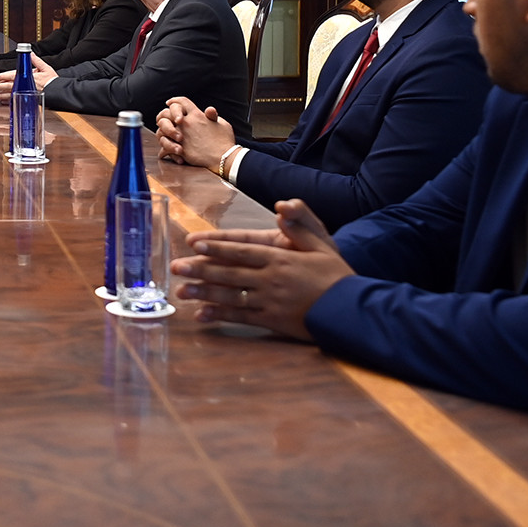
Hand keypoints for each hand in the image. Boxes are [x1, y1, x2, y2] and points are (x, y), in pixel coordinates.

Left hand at [0, 54, 55, 97]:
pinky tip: (4, 102)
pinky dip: (9, 102)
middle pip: (9, 86)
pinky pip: (17, 101)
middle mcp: (26, 86)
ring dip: (2, 95)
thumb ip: (36, 61)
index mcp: (29, 77)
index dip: (3, 76)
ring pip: (11, 95)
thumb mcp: (45, 68)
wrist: (58, 92)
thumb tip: (30, 54)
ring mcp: (26, 94)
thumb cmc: (53, 81)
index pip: (13, 76)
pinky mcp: (28, 100)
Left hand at [156, 97, 236, 167]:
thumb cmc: (225, 141)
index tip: (170, 102)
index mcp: (197, 115)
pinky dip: (164, 148)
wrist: (224, 158)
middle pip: (167, 112)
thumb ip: (213, 115)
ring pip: (162, 129)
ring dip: (162, 130)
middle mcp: (187, 123)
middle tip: (163, 118)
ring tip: (163, 134)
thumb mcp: (222, 123)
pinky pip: (165, 146)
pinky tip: (164, 152)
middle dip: (164, 114)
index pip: (182, 102)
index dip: (175, 100)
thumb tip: (209, 110)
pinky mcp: (180, 149)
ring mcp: (182, 136)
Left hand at [171, 200, 352, 340]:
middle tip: (176, 267)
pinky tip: (201, 315)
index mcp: (280, 258)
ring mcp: (269, 301)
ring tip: (181, 290)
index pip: (241, 250)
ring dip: (204, 292)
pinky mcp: (271, 320)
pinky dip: (220, 316)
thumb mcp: (322, 244)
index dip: (216, 247)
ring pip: (230, 295)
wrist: (351, 310)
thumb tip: (283, 206)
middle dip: (200, 269)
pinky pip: (241, 317)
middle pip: (229, 272)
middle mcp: (270, 279)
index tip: (194, 244)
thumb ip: (300, 226)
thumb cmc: (336, 275)